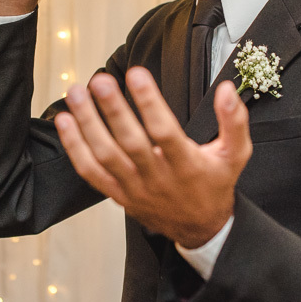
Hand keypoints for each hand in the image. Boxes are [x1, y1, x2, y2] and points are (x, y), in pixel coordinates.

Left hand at [54, 66, 252, 248]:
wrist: (199, 228)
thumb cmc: (215, 184)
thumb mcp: (235, 154)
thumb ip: (234, 121)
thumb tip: (225, 89)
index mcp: (187, 165)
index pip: (165, 132)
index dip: (149, 103)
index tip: (137, 73)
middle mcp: (158, 178)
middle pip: (130, 143)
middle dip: (113, 110)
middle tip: (100, 80)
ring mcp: (134, 188)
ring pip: (105, 156)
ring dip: (87, 123)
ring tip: (76, 93)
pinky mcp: (118, 195)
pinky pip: (91, 172)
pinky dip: (74, 147)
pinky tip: (64, 121)